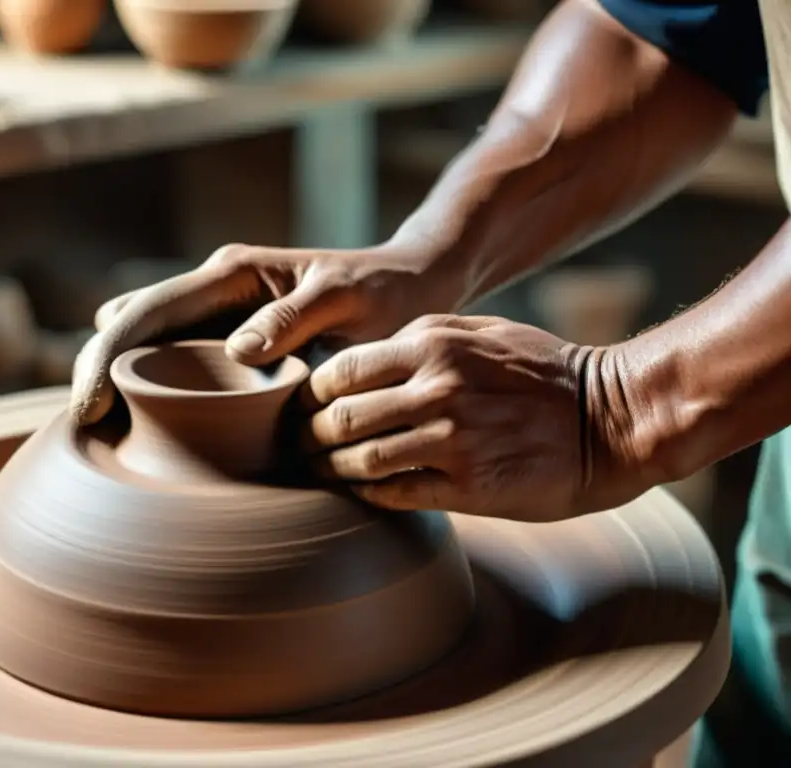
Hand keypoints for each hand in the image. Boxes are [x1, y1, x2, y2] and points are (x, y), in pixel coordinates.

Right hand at [71, 242, 447, 424]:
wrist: (409, 285)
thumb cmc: (384, 292)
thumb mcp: (346, 299)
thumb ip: (294, 318)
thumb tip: (237, 350)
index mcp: (230, 273)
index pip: (147, 311)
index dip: (108, 355)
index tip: (89, 406)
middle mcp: (213, 290)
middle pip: (129, 325)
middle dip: (97, 368)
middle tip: (85, 426)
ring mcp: (218, 317)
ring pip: (146, 344)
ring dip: (118, 379)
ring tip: (100, 430)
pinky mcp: (231, 343)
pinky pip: (177, 362)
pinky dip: (152, 388)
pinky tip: (142, 423)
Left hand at [303, 314, 651, 521]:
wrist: (610, 420)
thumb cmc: (544, 373)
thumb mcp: (483, 331)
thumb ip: (423, 336)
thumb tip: (367, 357)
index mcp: (432, 345)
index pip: (340, 372)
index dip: (310, 396)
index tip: (303, 410)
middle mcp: (436, 389)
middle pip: (339, 419)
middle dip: (309, 437)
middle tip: (298, 449)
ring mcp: (452, 439)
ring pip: (361, 460)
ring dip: (332, 471)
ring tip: (321, 474)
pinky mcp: (469, 485)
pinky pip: (396, 493)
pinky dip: (368, 494)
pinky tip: (361, 492)